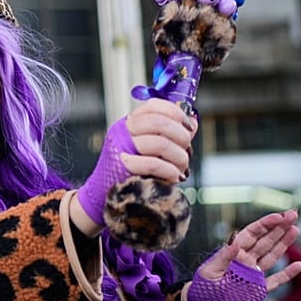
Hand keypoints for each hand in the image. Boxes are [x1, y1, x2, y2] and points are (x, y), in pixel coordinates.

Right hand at [75, 99, 196, 228]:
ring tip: (181, 167)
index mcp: (129, 123)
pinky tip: (174, 177)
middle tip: (186, 150)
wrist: (107, 194)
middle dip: (181, 136)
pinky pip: (155, 164)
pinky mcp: (123, 167)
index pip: (153, 106)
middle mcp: (122, 131)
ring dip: (180, 157)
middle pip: (159, 122)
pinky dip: (170, 171)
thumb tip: (193, 122)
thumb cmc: (133, 170)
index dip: (175, 113)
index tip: (189, 126)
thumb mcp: (151, 148)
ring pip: (161, 143)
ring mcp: (121, 148)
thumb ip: (171, 135)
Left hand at [188, 209, 299, 300]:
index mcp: (233, 253)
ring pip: (272, 255)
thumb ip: (224, 256)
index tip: (279, 216)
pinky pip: (276, 280)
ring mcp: (253, 274)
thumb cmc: (202, 290)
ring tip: (295, 229)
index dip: (265, 224)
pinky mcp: (259, 289)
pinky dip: (287, 273)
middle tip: (293, 214)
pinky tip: (298, 265)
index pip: (251, 234)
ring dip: (284, 243)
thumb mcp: (210, 271)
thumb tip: (234, 239)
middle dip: (279, 227)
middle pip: (265, 240)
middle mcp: (245, 261)